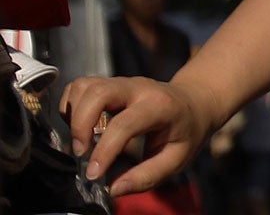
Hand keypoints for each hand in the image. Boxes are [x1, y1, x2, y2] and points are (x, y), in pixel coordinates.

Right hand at [59, 75, 217, 196]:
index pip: (124, 124)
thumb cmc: (186, 132)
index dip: (104, 150)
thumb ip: (147, 176)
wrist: (196, 102)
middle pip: (98, 92)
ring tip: (82, 141)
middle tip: (81, 153)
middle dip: (80, 125)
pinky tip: (81, 127)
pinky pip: (80, 87)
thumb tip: (114, 189)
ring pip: (84, 87)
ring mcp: (122, 83)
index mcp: (159, 106)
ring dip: (73, 115)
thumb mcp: (178, 158)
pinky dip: (71, 107)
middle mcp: (138, 88)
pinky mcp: (109, 83)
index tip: (92, 174)